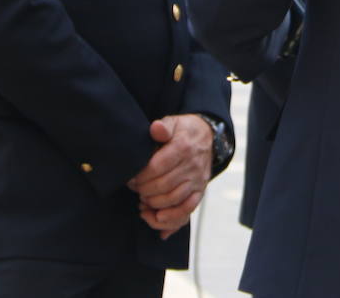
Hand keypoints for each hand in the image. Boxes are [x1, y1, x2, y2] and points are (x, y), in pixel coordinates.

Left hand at [127, 115, 214, 239]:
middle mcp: (192, 165)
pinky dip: (171, 217)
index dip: (140, 176)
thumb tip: (156, 128)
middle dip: (144, 190)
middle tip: (135, 189)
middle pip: (163, 185)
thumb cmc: (184, 131)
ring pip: (173, 199)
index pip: (157, 167)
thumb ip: (163, 127)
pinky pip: (187, 209)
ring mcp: (197, 180)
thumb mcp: (174, 122)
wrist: (208, 137)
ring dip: (154, 203)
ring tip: (143, 199)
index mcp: (183, 147)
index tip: (131, 178)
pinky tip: (157, 217)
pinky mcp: (200, 191)